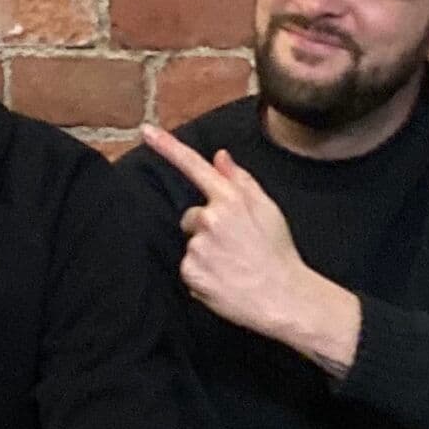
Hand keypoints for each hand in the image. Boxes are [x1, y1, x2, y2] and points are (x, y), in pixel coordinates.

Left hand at [135, 127, 360, 375]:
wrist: (282, 297)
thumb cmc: (277, 252)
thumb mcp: (268, 209)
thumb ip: (240, 180)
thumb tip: (220, 157)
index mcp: (230, 200)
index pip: (194, 167)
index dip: (168, 146)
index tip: (146, 131)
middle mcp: (210, 219)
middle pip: (191, 217)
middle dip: (206, 228)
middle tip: (234, 246)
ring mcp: (198, 247)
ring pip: (191, 244)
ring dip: (206, 254)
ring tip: (232, 265)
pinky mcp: (190, 273)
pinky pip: (188, 269)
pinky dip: (202, 275)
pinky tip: (223, 280)